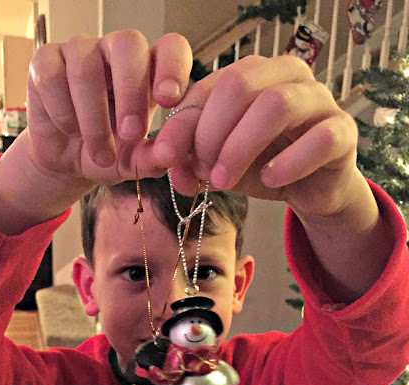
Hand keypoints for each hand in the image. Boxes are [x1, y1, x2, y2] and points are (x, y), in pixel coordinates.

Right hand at [25, 30, 191, 189]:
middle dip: (131, 92)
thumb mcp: (133, 162)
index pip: (170, 47)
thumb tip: (168, 156)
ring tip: (100, 152)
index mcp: (149, 70)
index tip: (168, 100)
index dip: (173, 66)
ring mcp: (80, 51)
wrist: (66, 164)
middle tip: (130, 134)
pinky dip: (62, 112)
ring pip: (86, 68)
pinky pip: (52, 77)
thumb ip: (152, 158)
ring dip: (94, 119)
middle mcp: (116, 52)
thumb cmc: (108, 154)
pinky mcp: (45, 60)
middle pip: (128, 44)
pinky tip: (68, 129)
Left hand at [153, 54, 360, 218]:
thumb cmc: (264, 165)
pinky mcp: (343, 131)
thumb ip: (193, 161)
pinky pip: (318, 139)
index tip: (164, 158)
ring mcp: (319, 99)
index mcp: (253, 74)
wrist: (311, 188)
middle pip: (239, 85)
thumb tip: (168, 166)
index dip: (182, 123)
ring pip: (277, 105)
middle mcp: (287, 75)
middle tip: (203, 171)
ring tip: (224, 180)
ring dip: (241, 147)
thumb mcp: (221, 164)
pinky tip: (269, 179)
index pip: (209, 87)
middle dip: (211, 133)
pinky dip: (288, 163)